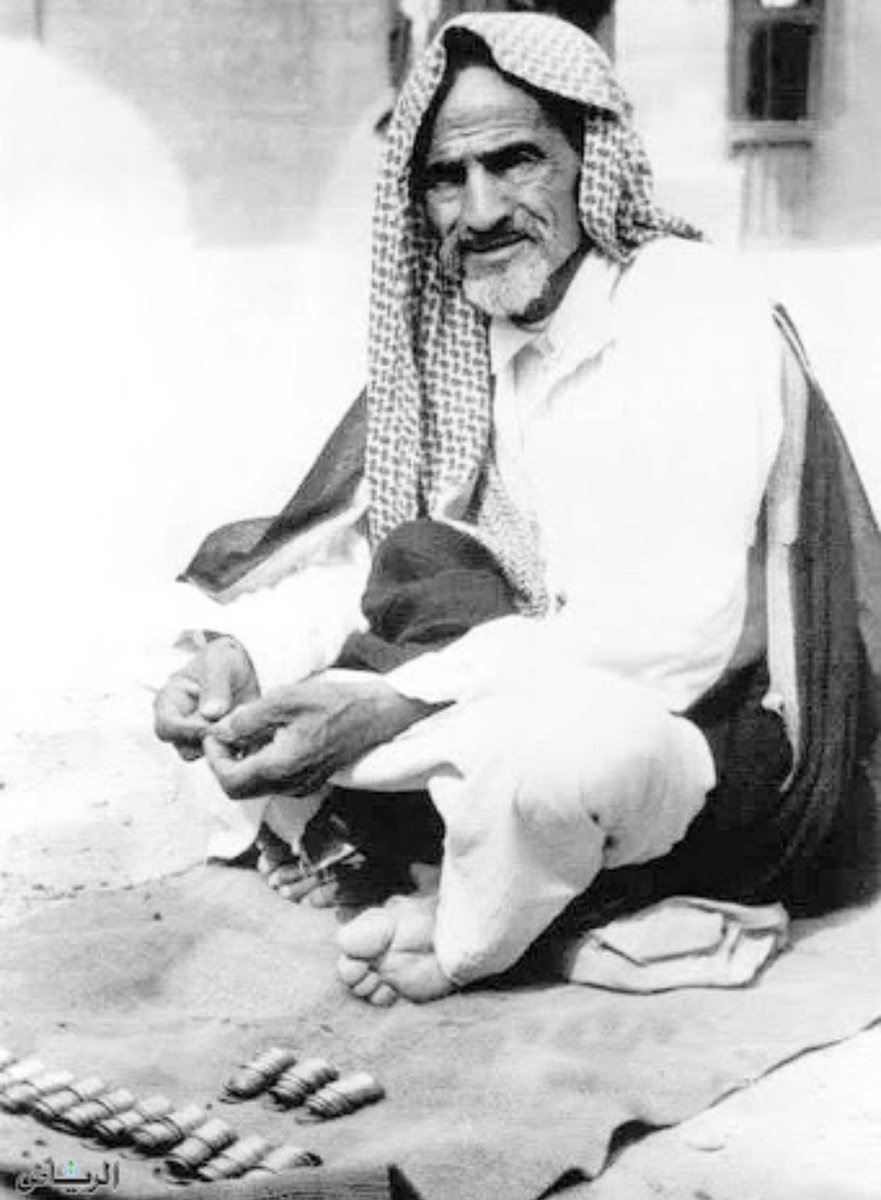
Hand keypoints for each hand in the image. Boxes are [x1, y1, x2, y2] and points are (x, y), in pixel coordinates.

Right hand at [154, 636, 258, 759]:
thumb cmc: (222, 660)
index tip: (212, 724)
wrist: (241, 668)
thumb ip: (214, 685)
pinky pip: (230, 756)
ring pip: (208, 756)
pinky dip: (242, 749)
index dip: (188, 730)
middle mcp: (181, 726)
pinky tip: (254, 734)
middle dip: (210, 739)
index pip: (167, 727)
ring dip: (227, 745)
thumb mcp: (218, 663)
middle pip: (185, 748)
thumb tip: (210, 713)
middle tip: (233, 724)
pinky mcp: (222, 745)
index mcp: (169, 704)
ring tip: (245, 724)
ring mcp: (200, 738)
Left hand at [203, 672, 433, 798]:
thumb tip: (219, 731)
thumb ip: (247, 718)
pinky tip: (266, 737)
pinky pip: (273, 781)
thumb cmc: (334, 702)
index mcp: (282, 766)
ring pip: (255, 786)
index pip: (229, 780)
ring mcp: (301, 786)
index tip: (214, 732)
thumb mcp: (284, 699)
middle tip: (223, 734)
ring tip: (243, 731)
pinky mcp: (309, 781)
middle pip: (239, 789)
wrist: (375, 713)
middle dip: (223, 762)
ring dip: (241, 763)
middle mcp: (290, 785)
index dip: (213, 757)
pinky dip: (260, 763)